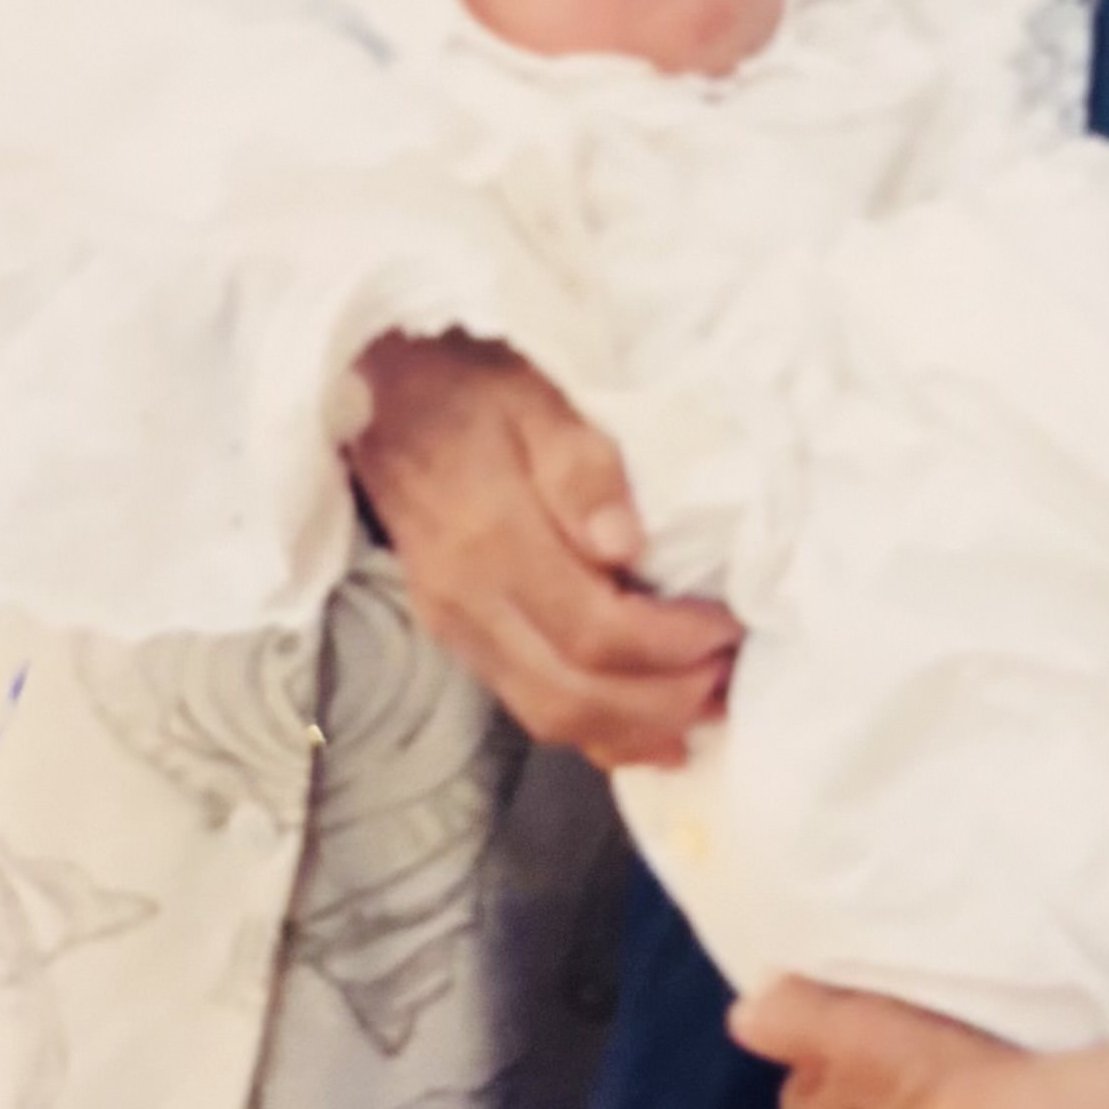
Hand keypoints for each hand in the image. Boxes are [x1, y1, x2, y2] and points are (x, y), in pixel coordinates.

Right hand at [349, 331, 736, 768]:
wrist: (379, 386)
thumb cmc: (472, 380)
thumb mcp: (537, 394)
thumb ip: (582, 466)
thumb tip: (624, 546)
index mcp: (490, 541)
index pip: (592, 633)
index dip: (670, 646)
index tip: (726, 627)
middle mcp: (465, 601)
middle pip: (573, 695)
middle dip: (663, 703)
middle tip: (729, 679)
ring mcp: (453, 625)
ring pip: (547, 714)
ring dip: (634, 728)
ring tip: (704, 709)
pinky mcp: (454, 632)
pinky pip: (527, 704)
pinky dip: (594, 728)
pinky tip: (645, 728)